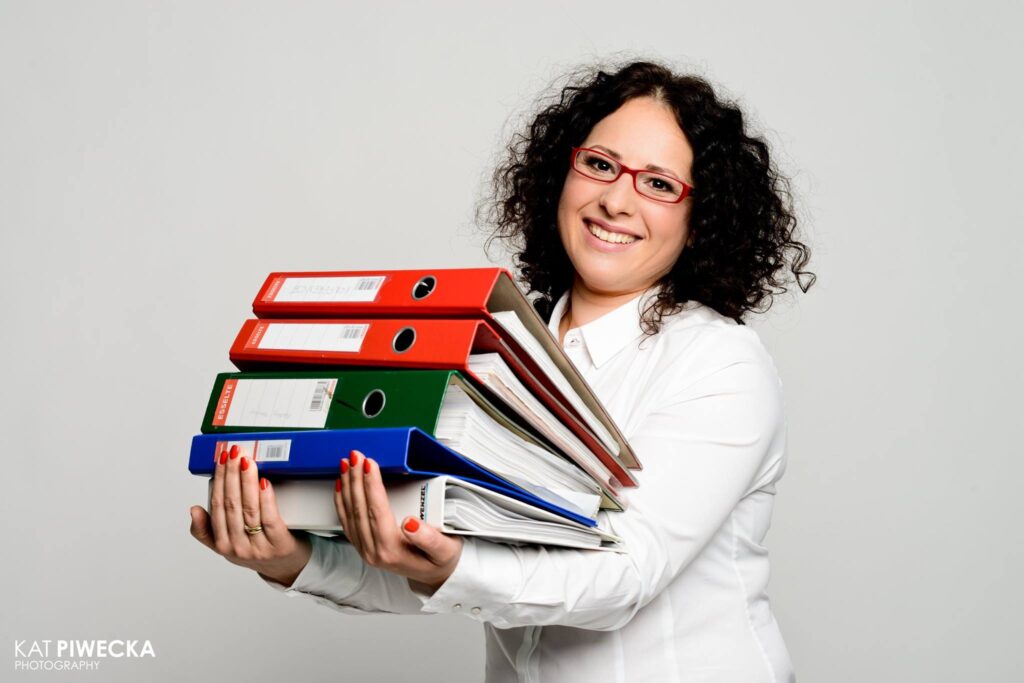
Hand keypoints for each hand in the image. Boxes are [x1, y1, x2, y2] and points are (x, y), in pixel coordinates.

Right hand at [189, 444, 311, 586]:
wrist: (286, 569)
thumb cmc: (256, 549)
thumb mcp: (227, 544)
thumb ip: (207, 529)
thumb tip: (194, 509)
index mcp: (222, 545)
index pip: (217, 507)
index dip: (219, 481)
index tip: (221, 459)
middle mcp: (238, 548)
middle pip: (231, 505)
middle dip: (231, 475)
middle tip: (234, 452)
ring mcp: (259, 548)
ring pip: (249, 509)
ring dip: (246, 482)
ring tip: (246, 461)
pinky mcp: (280, 545)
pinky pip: (270, 519)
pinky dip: (265, 498)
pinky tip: (264, 483)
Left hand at [337, 450, 462, 591]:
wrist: (435, 576)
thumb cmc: (440, 560)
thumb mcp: (444, 550)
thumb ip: (428, 539)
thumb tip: (410, 524)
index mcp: (391, 550)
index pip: (377, 511)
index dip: (371, 485)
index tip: (368, 464)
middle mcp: (374, 552)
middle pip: (360, 509)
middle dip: (356, 479)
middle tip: (355, 456)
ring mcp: (366, 550)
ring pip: (350, 513)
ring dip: (347, 486)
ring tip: (346, 464)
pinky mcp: (363, 547)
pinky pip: (347, 521)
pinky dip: (341, 501)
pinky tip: (341, 487)